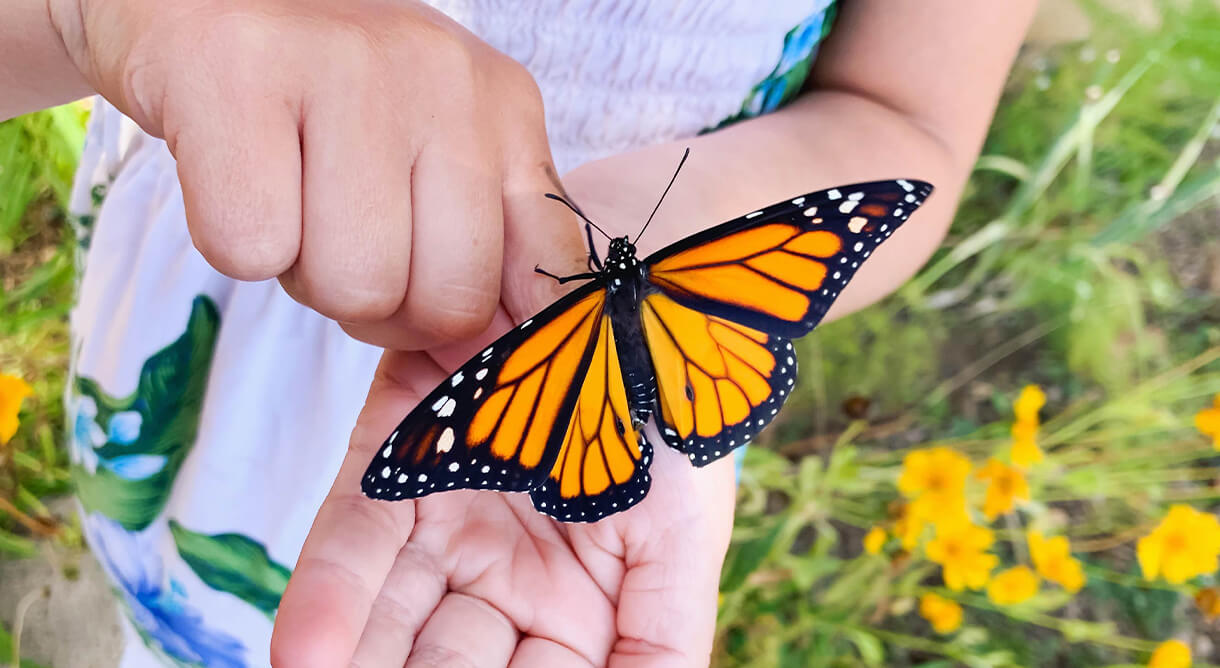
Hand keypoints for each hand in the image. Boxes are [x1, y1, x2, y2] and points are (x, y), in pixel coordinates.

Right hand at [52, 0, 584, 348]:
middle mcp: (444, 77)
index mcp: (504, 107)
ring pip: (354, 286)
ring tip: (288, 199)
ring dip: (305, 275)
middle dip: (383, 310)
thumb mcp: (433, 152)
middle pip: (448, 300)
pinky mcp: (236, 75)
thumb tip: (499, 361)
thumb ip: (484, 242)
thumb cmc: (320, 96)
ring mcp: (347, 67)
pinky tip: (236, 175)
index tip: (436, 332)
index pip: (548, 268)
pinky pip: (253, 249)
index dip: (487, 331)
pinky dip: (232, 242)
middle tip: (340, 243)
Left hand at [270, 161, 738, 667]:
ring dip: (358, 666)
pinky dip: (329, 596)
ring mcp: (445, 517)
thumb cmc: (681, 412)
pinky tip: (306, 654)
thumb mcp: (685, 537)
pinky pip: (354, 535)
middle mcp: (499, 577)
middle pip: (442, 667)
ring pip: (387, 621)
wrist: (649, 283)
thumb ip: (658, 643)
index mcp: (572, 611)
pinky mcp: (395, 453)